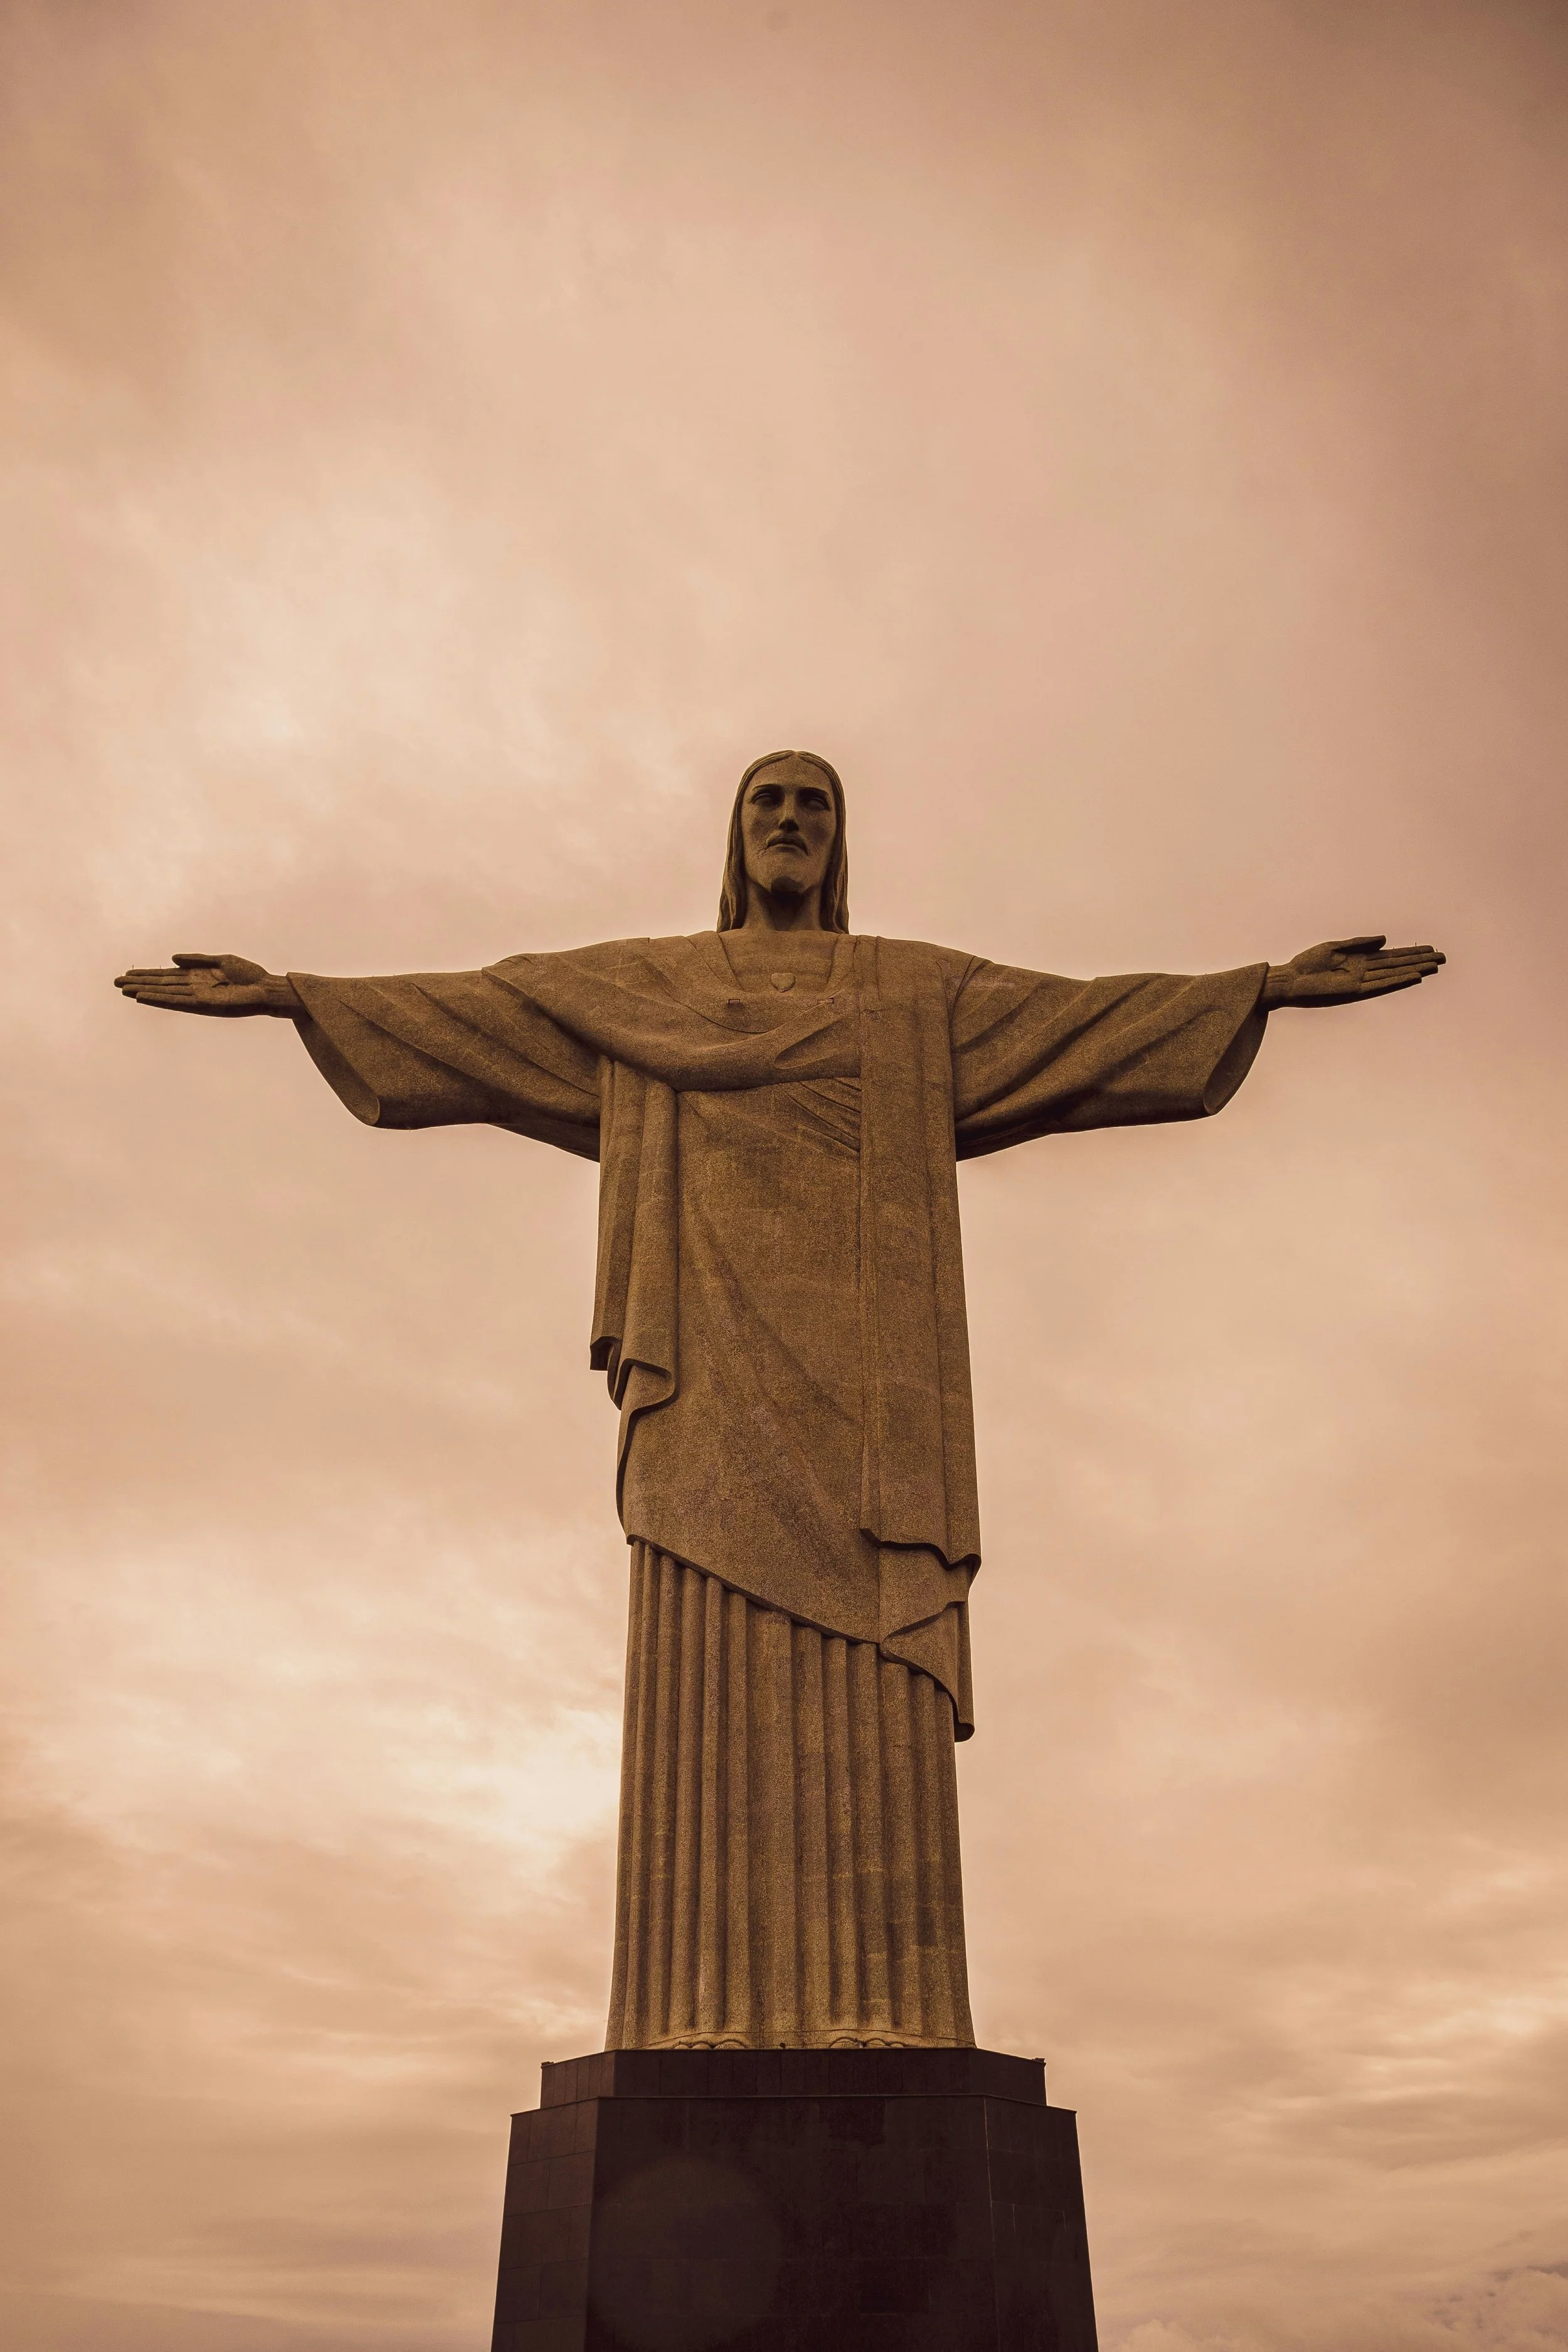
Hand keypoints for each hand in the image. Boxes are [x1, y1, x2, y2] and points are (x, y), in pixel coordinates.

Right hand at [114, 953, 300, 1016]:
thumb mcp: (222, 960)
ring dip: (144, 992)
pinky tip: (145, 997)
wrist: (267, 988)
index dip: (147, 975)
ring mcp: (197, 997)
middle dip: (139, 983)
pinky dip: (160, 999)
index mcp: (197, 977)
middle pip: (160, 985)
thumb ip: (197, 959)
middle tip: (115, 983)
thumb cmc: (249, 975)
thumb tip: (172, 959)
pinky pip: (177, 1001)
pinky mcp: (203, 1005)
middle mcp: (193, 988)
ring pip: (164, 994)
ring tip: (124, 990)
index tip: (128, 974)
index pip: (166, 976)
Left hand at [1262, 936, 1444, 1008]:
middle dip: (1419, 960)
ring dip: (1414, 969)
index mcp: (1360, 958)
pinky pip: (1380, 984)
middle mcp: (1365, 969)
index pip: (1392, 955)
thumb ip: (1361, 943)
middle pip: (1398, 963)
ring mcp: (1362, 980)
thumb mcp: (1335, 946)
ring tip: (1433, 966)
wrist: (1292, 978)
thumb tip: (1385, 939)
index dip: (1411, 952)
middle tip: (1442, 958)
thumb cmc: (1309, 962)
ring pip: (1394, 973)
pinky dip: (1396, 980)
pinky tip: (1411, 976)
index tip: (1429, 948)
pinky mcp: (1354, 989)